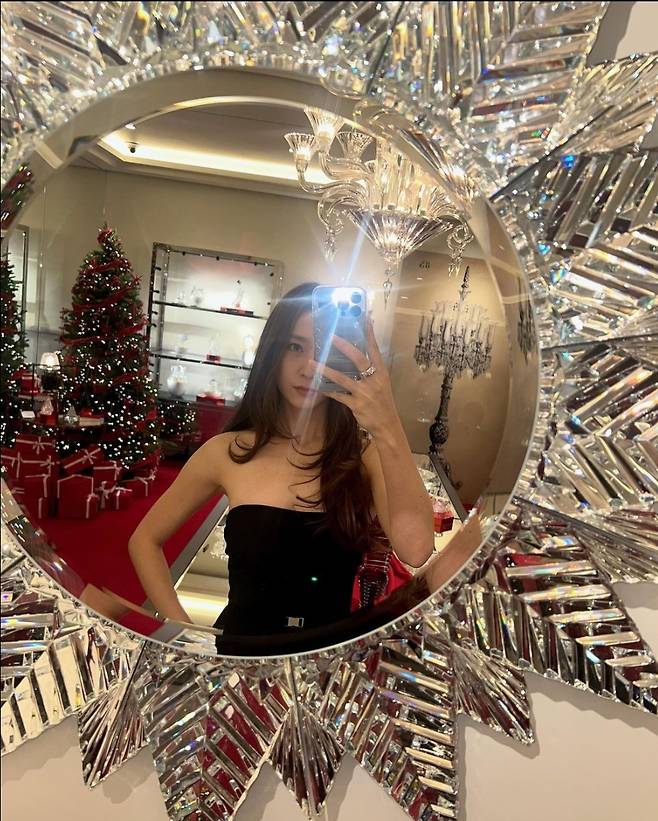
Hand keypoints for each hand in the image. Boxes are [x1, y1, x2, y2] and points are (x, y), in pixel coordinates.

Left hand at [311, 315, 400, 436]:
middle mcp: (374, 380)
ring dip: (325, 369)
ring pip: (342, 378)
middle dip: (344, 346)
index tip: (364, 317)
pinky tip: (316, 385)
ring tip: (311, 362)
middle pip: (358, 359)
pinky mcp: (357, 405)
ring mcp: (365, 393)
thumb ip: (371, 371)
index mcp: (381, 372)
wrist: (388, 425)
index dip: (369, 333)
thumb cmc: (383, 403)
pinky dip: (327, 390)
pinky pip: (338, 395)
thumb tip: (358, 358)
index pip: (374, 349)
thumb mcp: (381, 384)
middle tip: (331, 336)